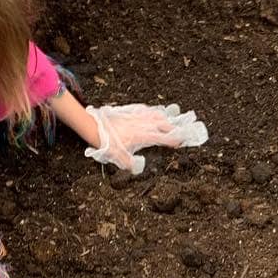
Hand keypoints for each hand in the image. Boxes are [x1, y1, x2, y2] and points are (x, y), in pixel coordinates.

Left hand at [84, 102, 208, 174]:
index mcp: (144, 135)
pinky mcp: (130, 110)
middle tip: (183, 129)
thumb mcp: (119, 158)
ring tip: (173, 117)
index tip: (183, 141)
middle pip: (165, 123)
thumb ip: (130, 164)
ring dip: (166, 117)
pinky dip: (153, 111)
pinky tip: (154, 111)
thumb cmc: (106, 142)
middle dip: (175, 127)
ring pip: (157, 114)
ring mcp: (138, 115)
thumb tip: (137, 168)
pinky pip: (146, 109)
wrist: (93, 126)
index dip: (175, 139)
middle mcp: (143, 124)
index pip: (165, 137)